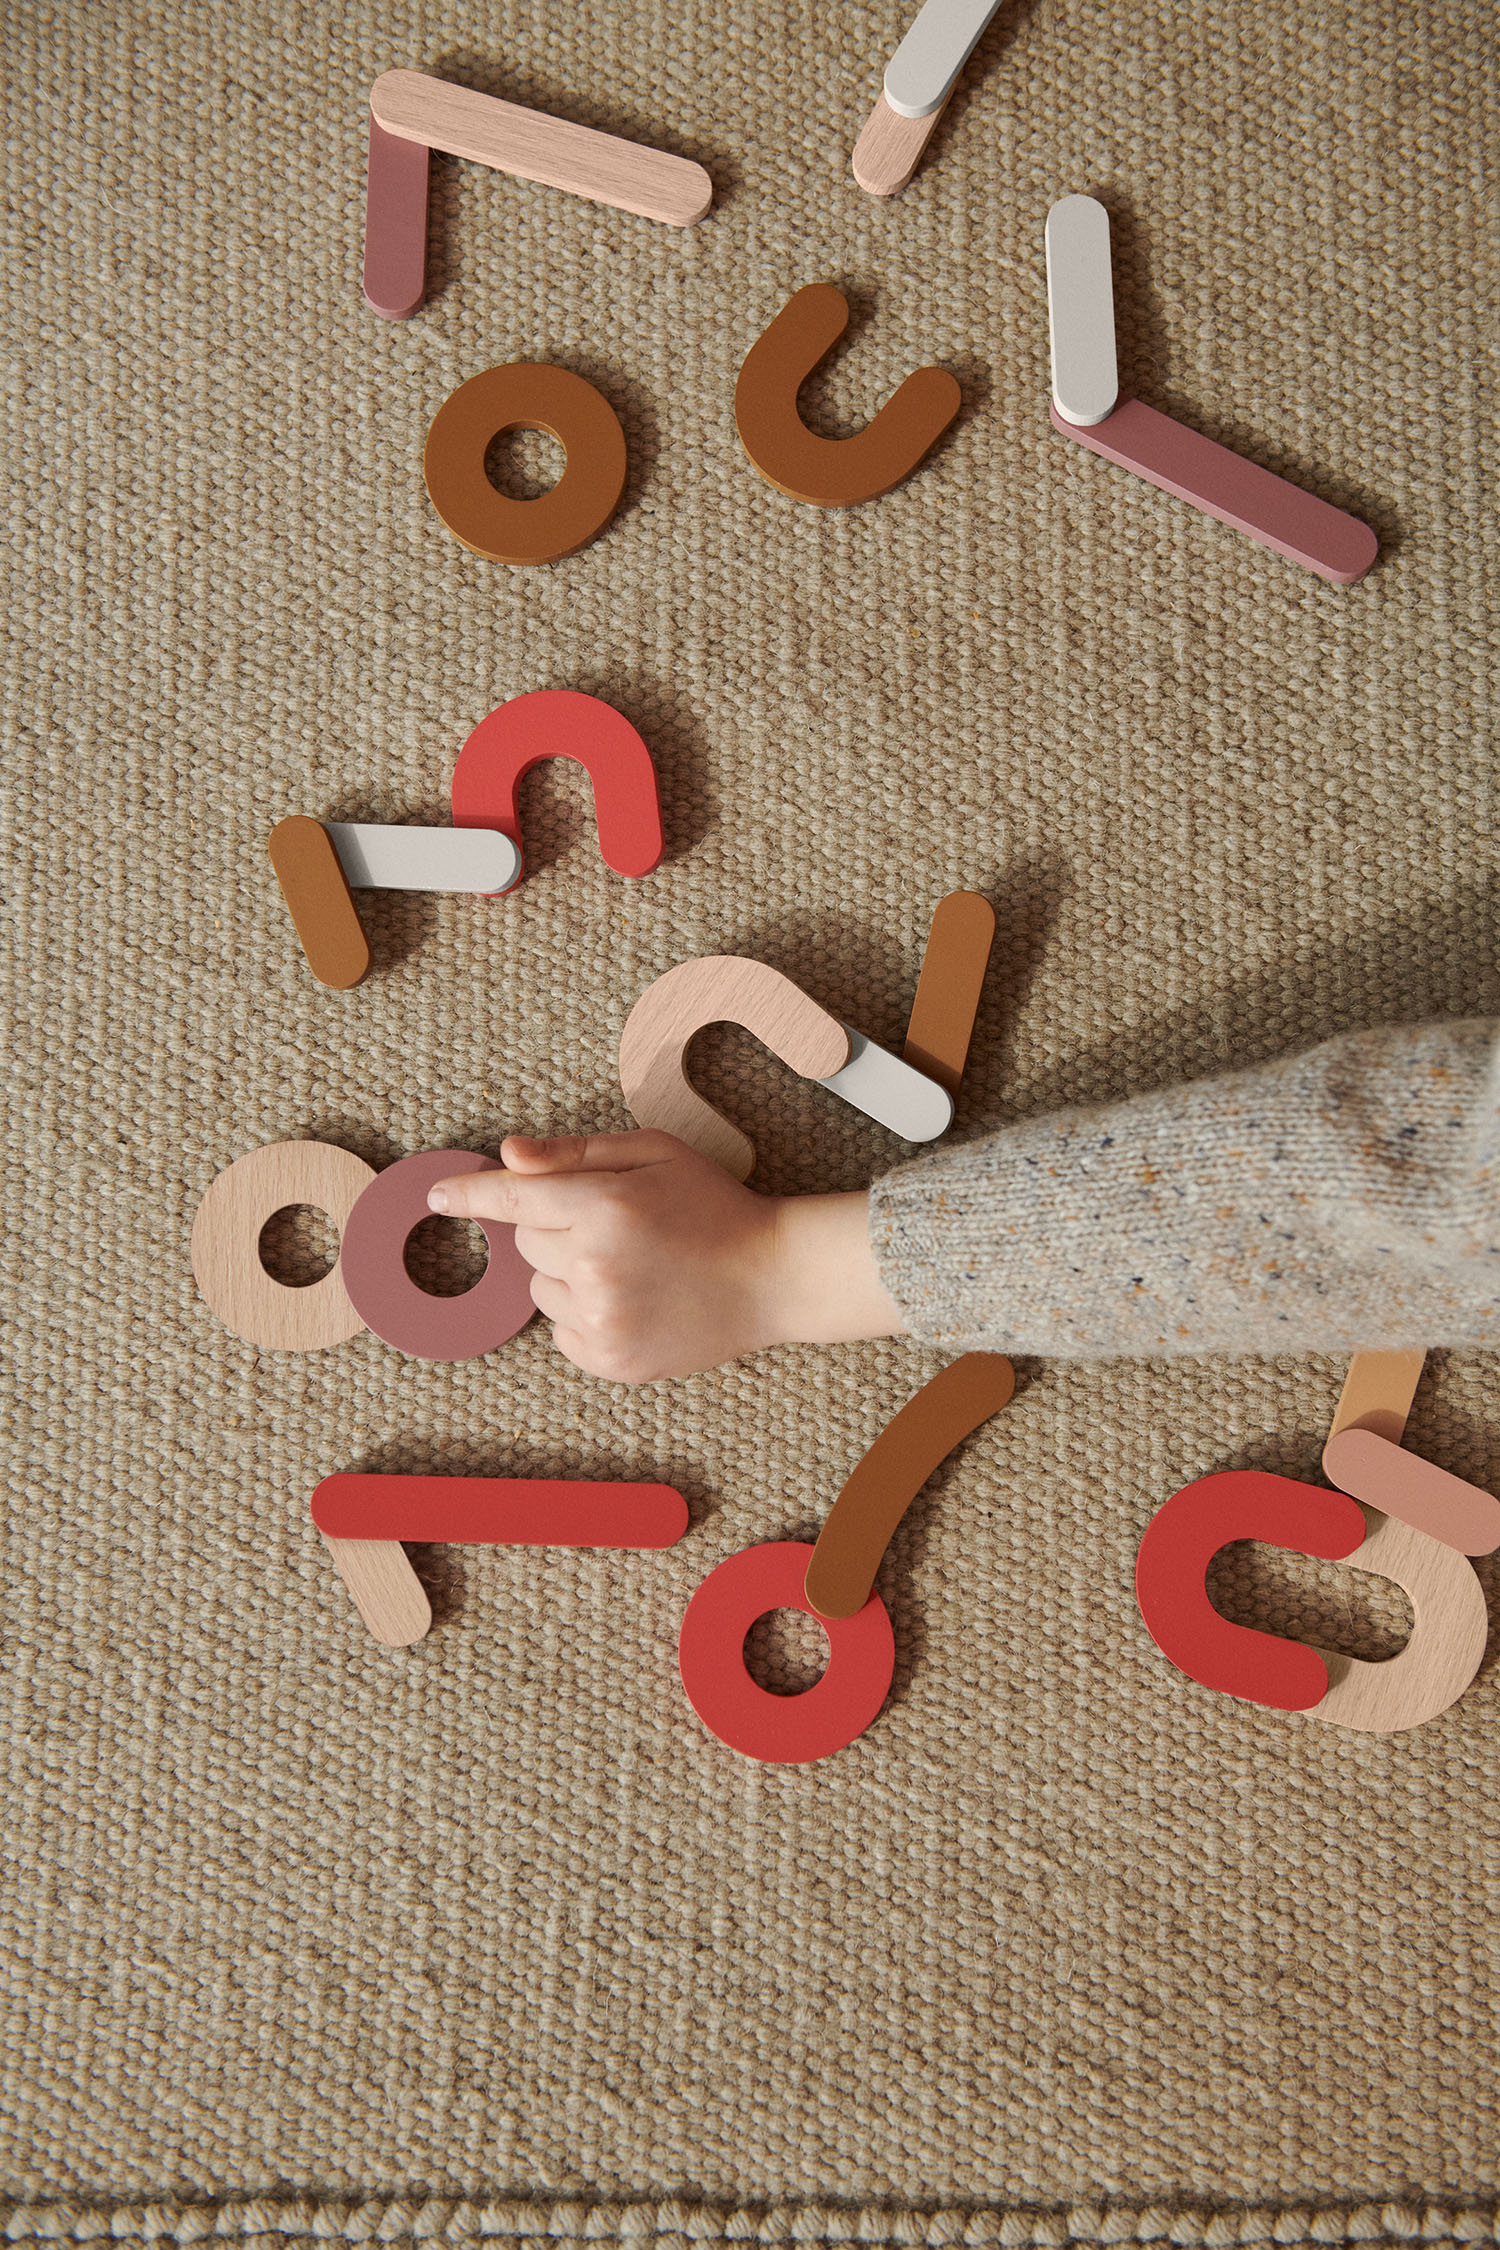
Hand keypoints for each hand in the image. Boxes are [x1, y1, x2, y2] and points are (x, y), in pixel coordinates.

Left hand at [427, 1130, 902, 1382]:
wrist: (772, 1277)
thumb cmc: (713, 1204)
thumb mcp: (655, 1154)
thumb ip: (576, 1153)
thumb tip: (507, 1155)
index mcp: (605, 1207)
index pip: (511, 1199)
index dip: (468, 1194)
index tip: (435, 1196)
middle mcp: (596, 1266)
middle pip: (525, 1243)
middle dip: (555, 1228)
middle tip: (615, 1225)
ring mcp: (603, 1320)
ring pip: (540, 1289)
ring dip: (569, 1274)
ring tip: (632, 1266)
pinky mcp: (611, 1359)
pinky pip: (562, 1331)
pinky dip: (584, 1315)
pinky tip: (634, 1299)